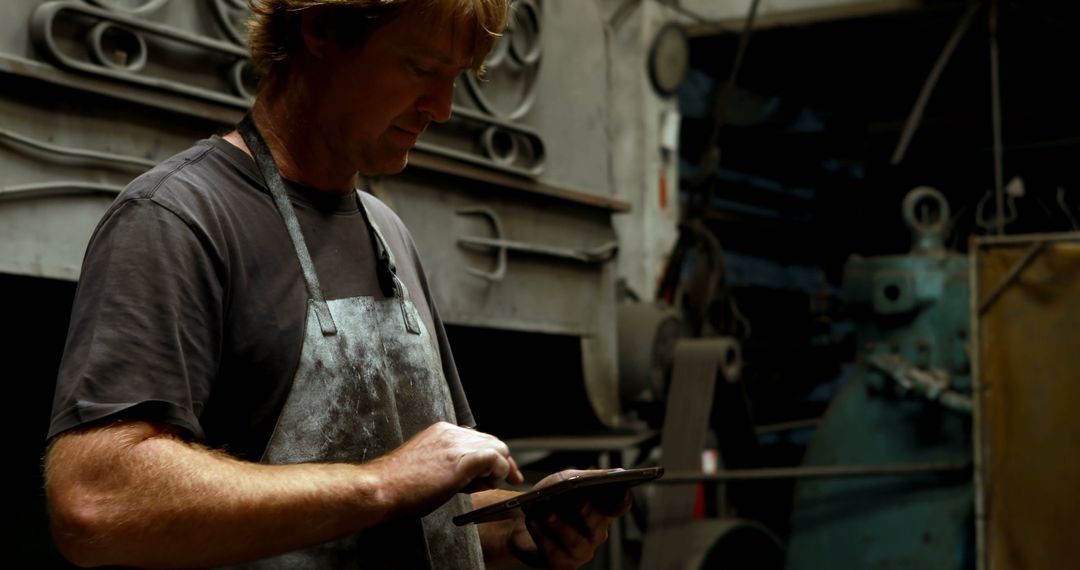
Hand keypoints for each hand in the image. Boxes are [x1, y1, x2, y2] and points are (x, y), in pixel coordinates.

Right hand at [369, 422, 523, 517]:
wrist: (380, 488)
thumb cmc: (398, 486)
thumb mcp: (427, 468)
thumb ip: (450, 466)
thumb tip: (474, 477)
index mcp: (442, 432)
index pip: (478, 438)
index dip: (492, 455)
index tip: (498, 471)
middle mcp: (451, 432)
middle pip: (492, 440)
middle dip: (505, 461)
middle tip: (512, 478)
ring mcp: (457, 444)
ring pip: (498, 447)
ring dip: (501, 468)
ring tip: (490, 485)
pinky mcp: (462, 459)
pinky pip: (496, 459)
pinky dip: (499, 472)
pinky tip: (488, 483)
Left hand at [509, 469, 633, 568]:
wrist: (519, 519)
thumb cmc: (548, 498)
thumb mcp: (565, 480)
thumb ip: (586, 477)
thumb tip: (608, 476)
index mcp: (601, 510)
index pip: (619, 507)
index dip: (622, 501)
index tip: (623, 491)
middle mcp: (595, 534)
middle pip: (599, 528)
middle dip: (590, 515)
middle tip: (581, 504)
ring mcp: (580, 551)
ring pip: (576, 542)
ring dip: (560, 526)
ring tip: (547, 514)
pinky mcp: (560, 563)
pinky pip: (554, 552)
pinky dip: (542, 535)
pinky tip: (533, 522)